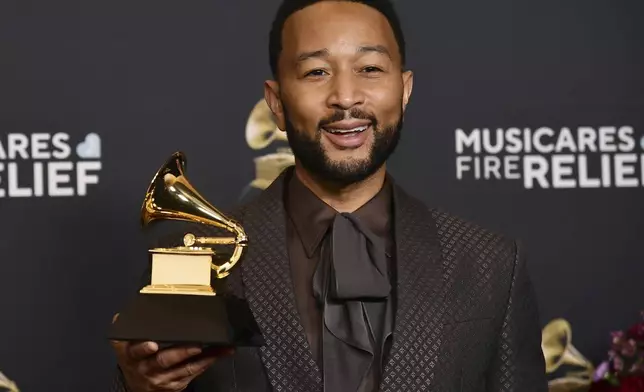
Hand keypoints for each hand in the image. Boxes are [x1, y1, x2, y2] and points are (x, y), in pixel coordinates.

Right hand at [110, 314, 233, 391]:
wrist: (138, 386)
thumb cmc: (135, 359)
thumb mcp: (125, 345)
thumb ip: (128, 329)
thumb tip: (125, 313)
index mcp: (131, 355)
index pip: (135, 351)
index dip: (143, 348)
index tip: (152, 344)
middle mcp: (146, 368)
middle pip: (164, 360)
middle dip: (181, 352)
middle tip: (196, 345)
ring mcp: (162, 378)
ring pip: (185, 367)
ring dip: (204, 357)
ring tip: (217, 348)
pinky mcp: (176, 384)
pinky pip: (193, 372)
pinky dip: (208, 362)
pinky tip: (219, 353)